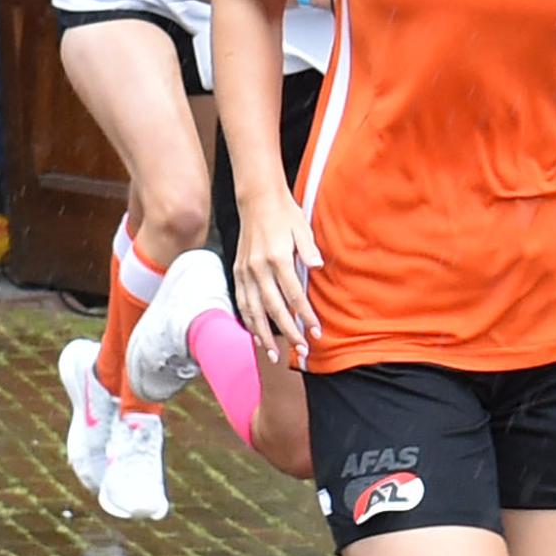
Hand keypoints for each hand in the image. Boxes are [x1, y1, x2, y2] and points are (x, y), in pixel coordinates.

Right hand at [230, 182, 324, 366]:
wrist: (258, 200)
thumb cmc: (285, 215)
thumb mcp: (302, 228)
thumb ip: (309, 249)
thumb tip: (317, 267)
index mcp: (277, 257)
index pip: (293, 295)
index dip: (305, 316)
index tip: (316, 332)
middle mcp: (258, 268)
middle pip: (273, 308)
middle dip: (288, 332)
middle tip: (301, 350)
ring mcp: (245, 271)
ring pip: (253, 310)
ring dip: (264, 335)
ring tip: (273, 355)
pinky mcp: (238, 272)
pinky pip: (242, 302)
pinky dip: (249, 321)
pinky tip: (256, 336)